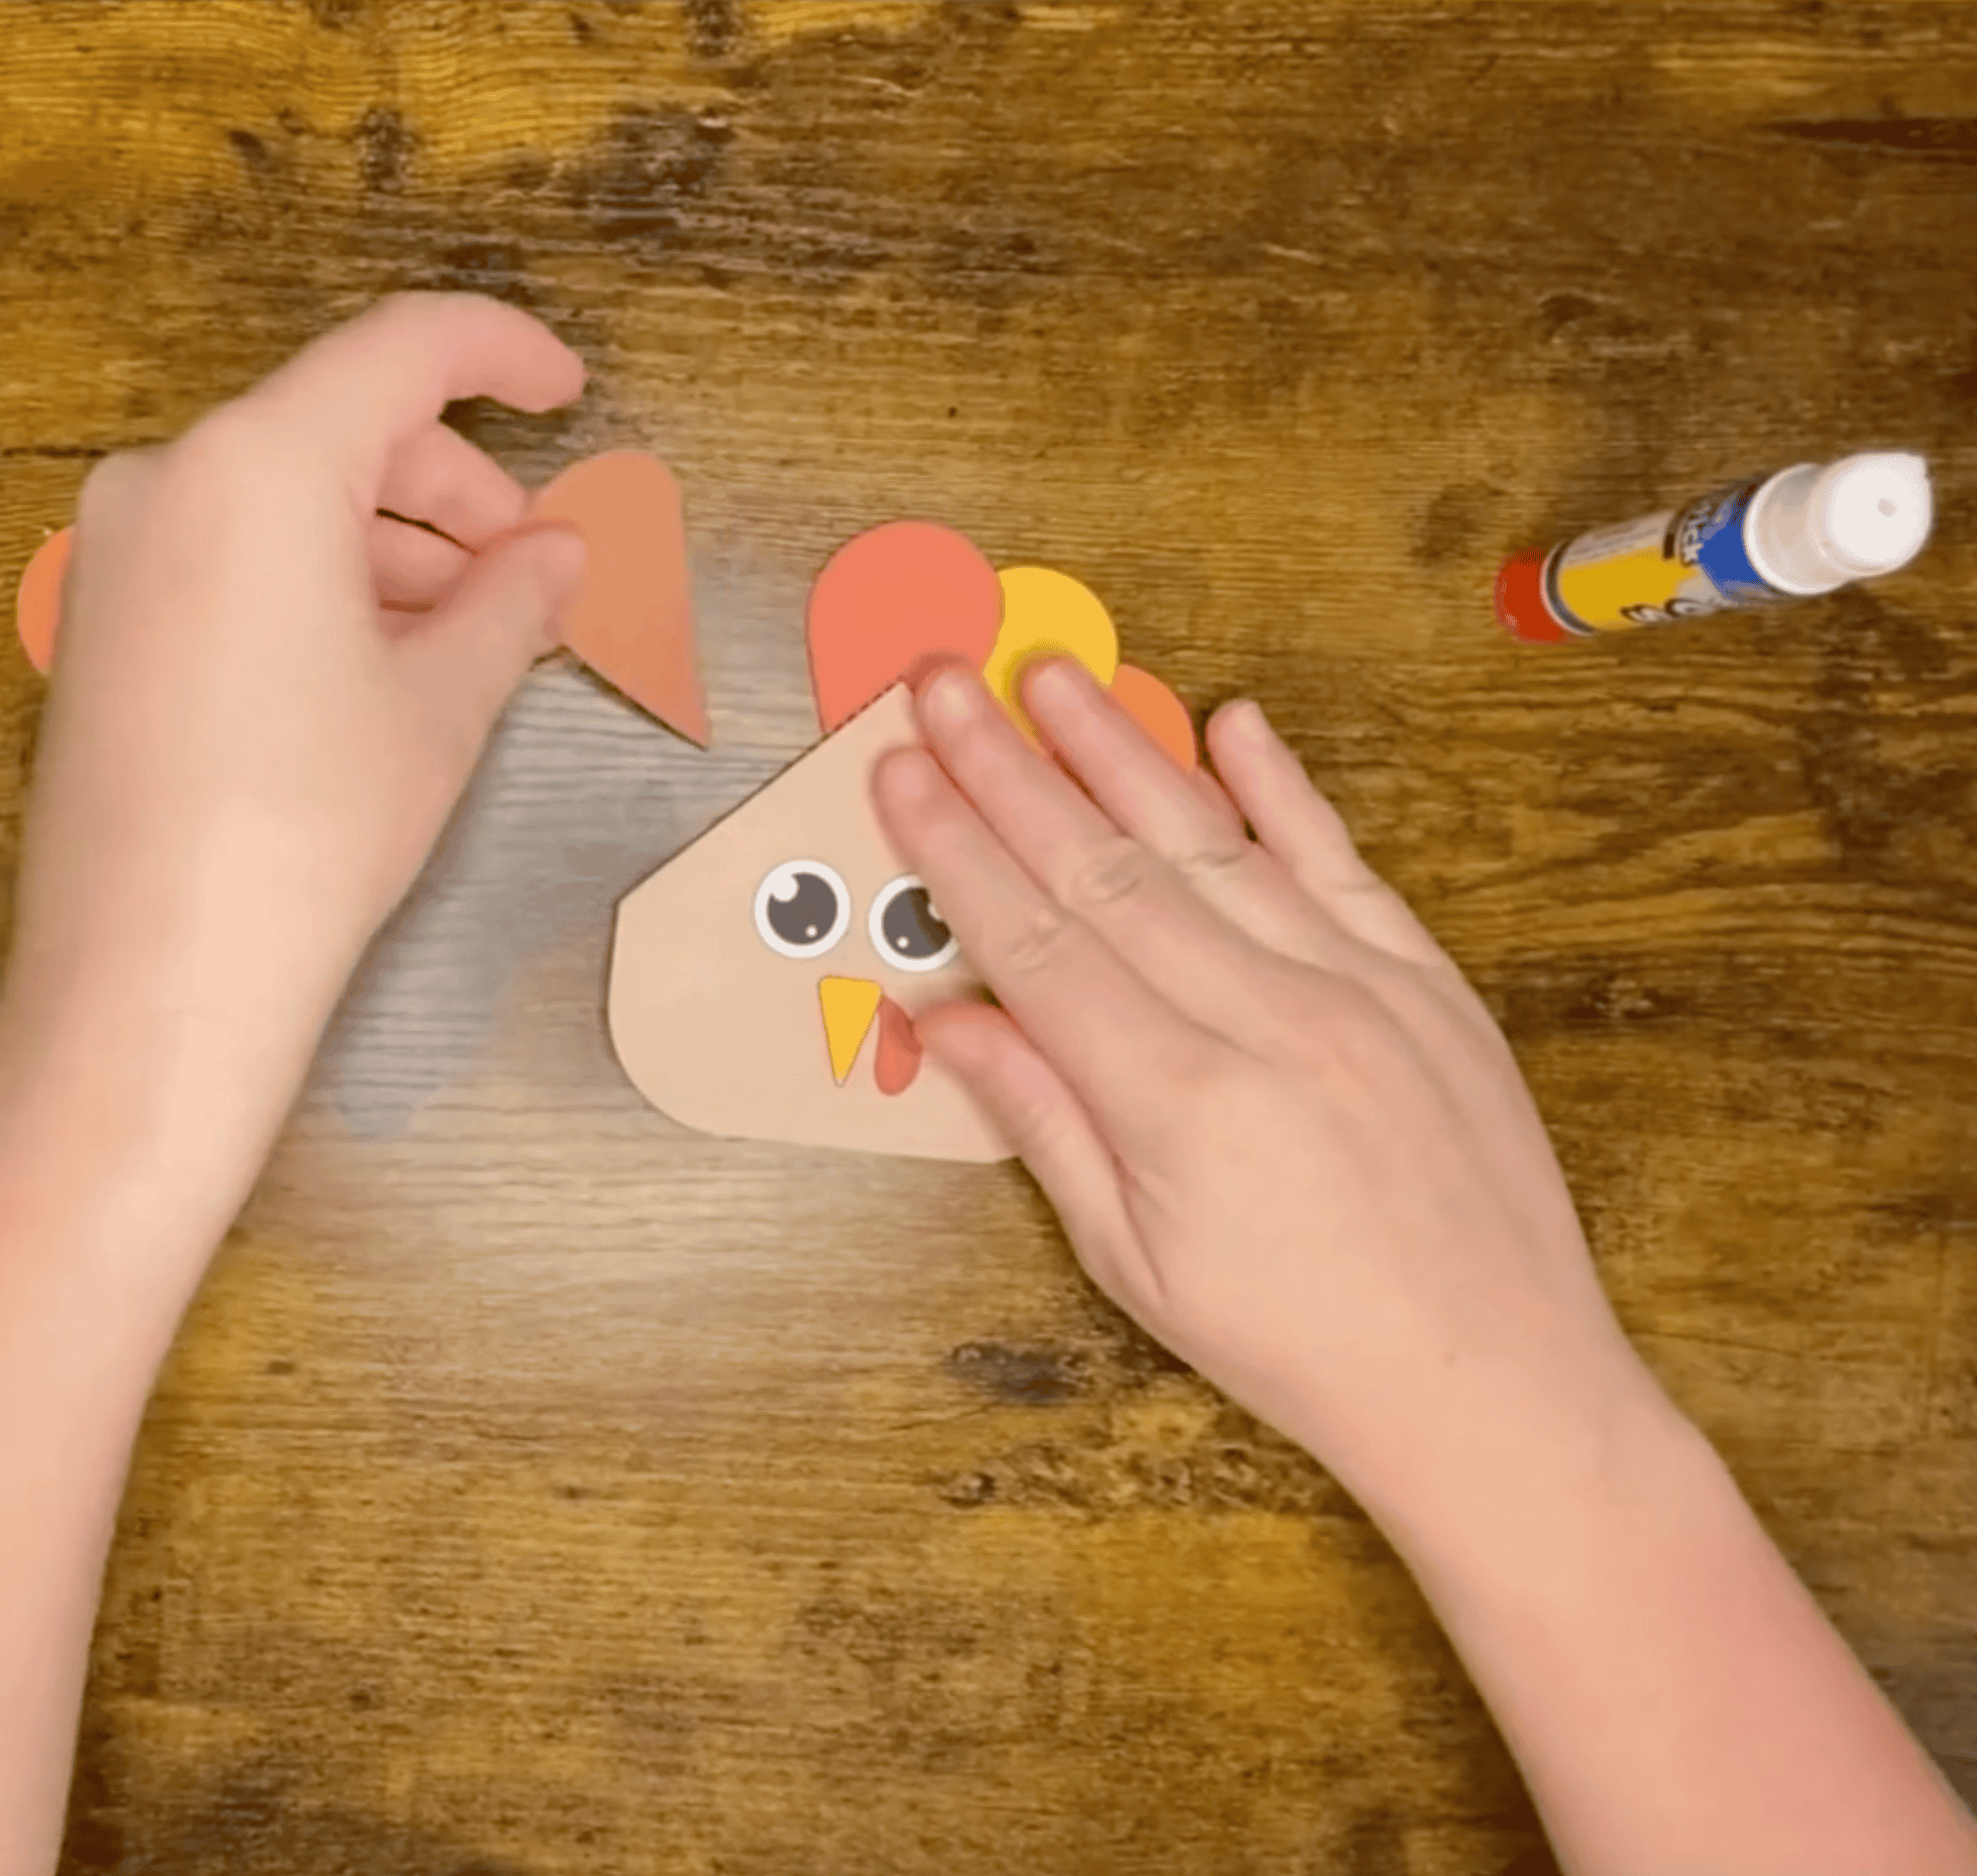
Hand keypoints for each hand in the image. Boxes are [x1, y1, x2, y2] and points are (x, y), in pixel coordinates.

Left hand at [0, 292, 587, 1231]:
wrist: (158, 975)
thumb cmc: (308, 828)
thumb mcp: (442, 704)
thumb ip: (514, 601)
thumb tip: (560, 554)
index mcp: (261, 468)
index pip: (402, 352)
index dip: (503, 356)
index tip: (569, 391)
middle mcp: (172, 481)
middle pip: (345, 430)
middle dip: (458, 491)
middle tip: (539, 575)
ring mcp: (123, 550)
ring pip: (290, 497)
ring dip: (398, 545)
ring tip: (475, 636)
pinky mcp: (107, 618)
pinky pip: (237, 554)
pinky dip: (326, 580)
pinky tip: (388, 662)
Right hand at [875, 659, 1657, 1526]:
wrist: (1494, 1382)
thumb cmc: (1301, 1346)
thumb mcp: (1136, 1265)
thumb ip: (1042, 1123)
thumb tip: (947, 1018)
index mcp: (1181, 1105)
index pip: (1037, 942)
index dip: (957, 852)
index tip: (901, 775)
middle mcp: (1268, 1023)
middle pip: (1106, 870)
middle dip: (1009, 772)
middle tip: (943, 687)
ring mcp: (1359, 990)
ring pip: (1213, 842)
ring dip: (1120, 752)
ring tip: (1050, 679)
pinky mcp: (1427, 982)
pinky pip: (1341, 861)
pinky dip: (1283, 788)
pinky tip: (1230, 721)